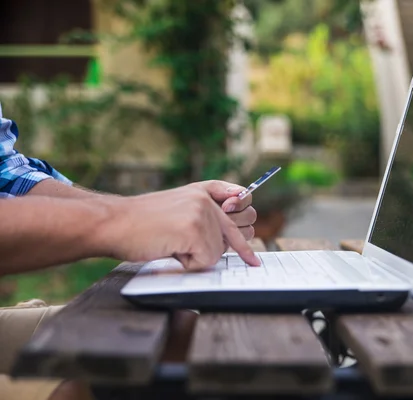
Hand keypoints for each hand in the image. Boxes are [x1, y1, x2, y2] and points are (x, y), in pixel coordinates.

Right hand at [97, 184, 260, 269]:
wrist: (112, 223)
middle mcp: (207, 198)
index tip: (252, 252)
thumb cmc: (141, 223)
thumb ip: (205, 213)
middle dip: (220, 248)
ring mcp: (201, 213)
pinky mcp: (194, 229)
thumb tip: (234, 236)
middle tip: (189, 246)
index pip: (241, 203)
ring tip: (171, 244)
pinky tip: (170, 249)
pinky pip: (206, 260)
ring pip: (219, 252)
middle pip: (236, 233)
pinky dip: (188, 264)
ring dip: (196, 257)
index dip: (246, 224)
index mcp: (204, 190)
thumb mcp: (178, 207)